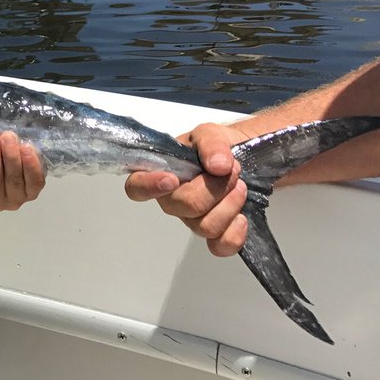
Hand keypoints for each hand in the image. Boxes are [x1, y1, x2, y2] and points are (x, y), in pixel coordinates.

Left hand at [0, 131, 44, 211]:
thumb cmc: (1, 161)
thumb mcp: (14, 155)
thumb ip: (19, 150)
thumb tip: (15, 138)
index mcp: (29, 191)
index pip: (35, 182)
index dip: (31, 165)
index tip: (26, 146)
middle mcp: (15, 201)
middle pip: (14, 180)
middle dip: (11, 155)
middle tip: (7, 136)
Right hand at [123, 123, 249, 255]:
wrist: (242, 161)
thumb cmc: (217, 148)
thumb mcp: (211, 134)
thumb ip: (212, 144)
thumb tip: (217, 165)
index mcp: (159, 173)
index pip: (137, 187)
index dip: (149, 187)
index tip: (171, 179)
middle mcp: (171, 199)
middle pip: (183, 206)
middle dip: (213, 188)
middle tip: (231, 170)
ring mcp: (192, 219)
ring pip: (205, 226)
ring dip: (229, 205)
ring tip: (240, 185)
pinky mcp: (214, 234)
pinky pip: (220, 246)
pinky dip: (234, 234)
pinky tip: (242, 218)